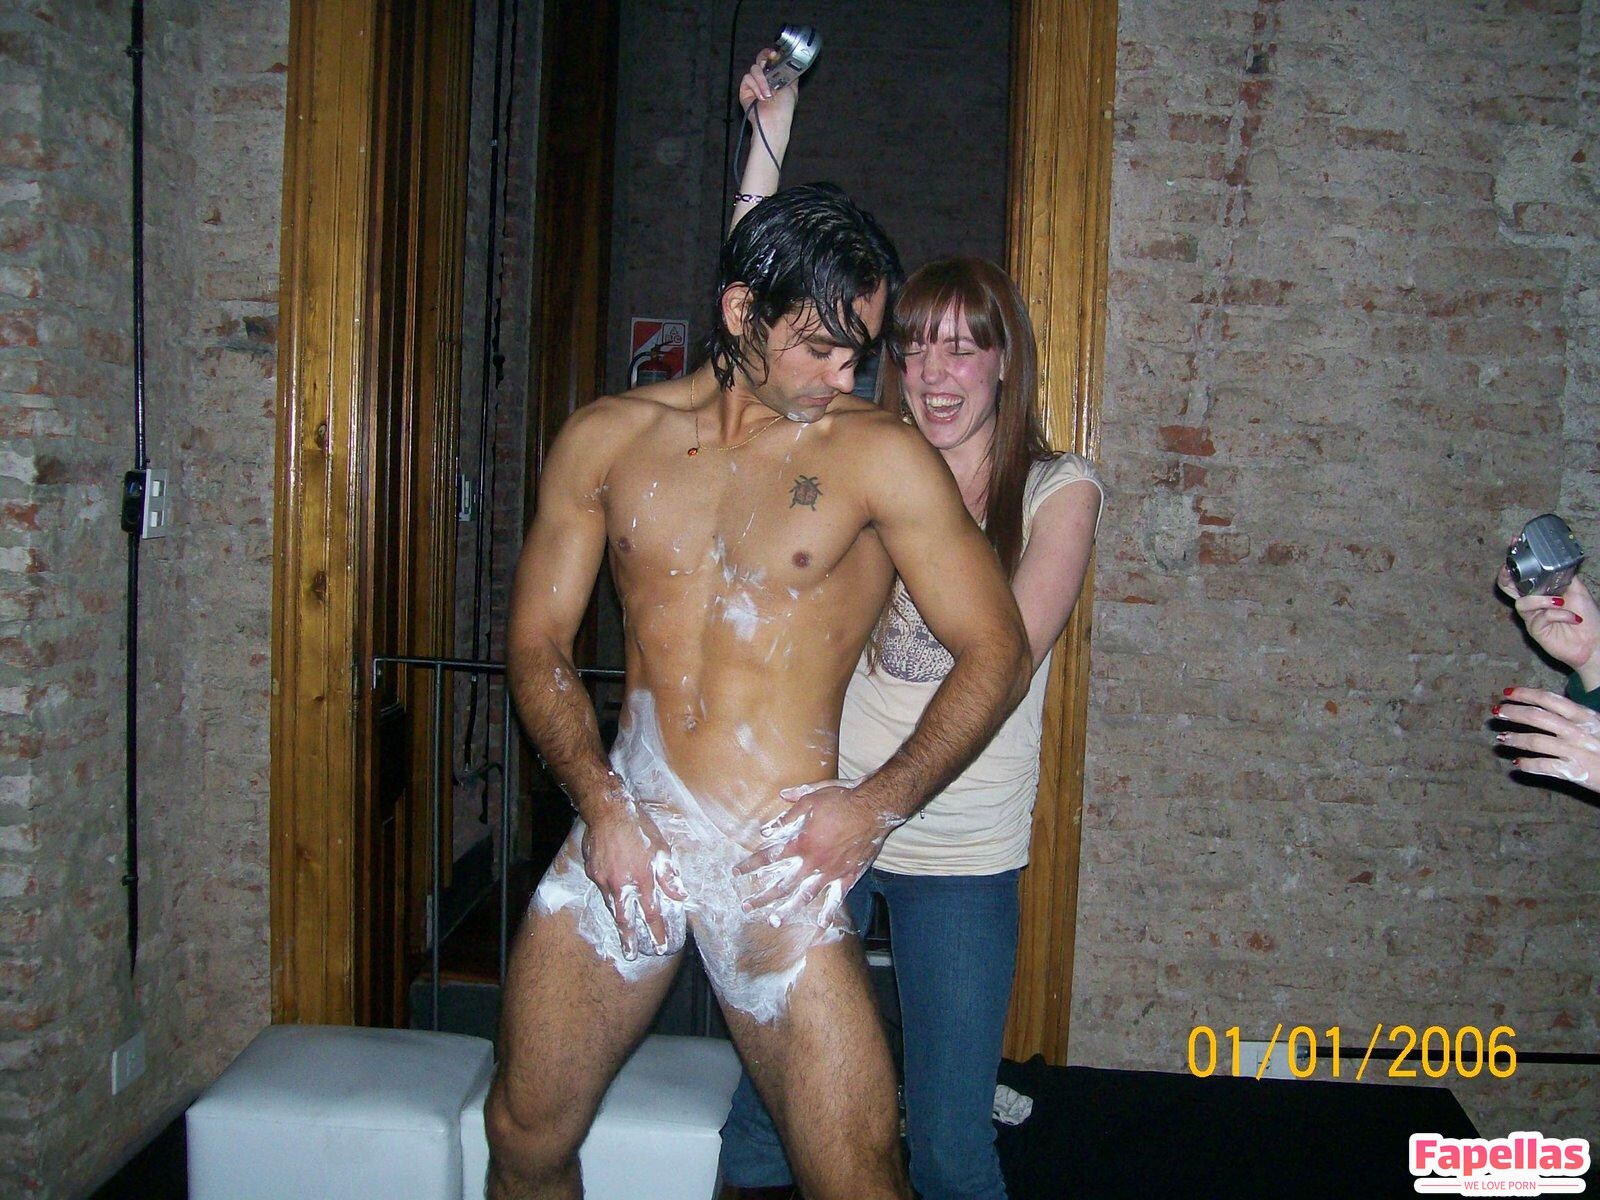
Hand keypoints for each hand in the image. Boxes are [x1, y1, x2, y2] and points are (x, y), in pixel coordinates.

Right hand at [580, 786, 687, 958]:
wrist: (608, 811)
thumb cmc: (638, 827)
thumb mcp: (661, 849)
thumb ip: (669, 876)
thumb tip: (681, 896)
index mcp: (642, 879)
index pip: (651, 913)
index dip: (656, 932)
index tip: (660, 947)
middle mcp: (622, 884)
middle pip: (624, 918)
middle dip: (628, 939)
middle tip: (630, 955)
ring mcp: (604, 879)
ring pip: (611, 905)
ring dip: (618, 919)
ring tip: (621, 932)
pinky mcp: (592, 872)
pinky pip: (602, 887)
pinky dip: (608, 892)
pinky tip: (612, 890)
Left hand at [733, 779, 903, 926]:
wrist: (875, 807)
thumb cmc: (842, 799)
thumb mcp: (810, 799)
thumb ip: (788, 816)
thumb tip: (766, 829)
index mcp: (801, 842)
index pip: (769, 857)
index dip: (750, 865)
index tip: (736, 872)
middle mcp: (813, 862)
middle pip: (782, 884)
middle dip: (762, 896)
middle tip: (746, 907)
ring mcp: (831, 872)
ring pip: (805, 896)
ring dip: (788, 910)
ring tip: (774, 920)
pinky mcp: (848, 876)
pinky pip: (837, 898)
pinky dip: (829, 912)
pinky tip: (821, 924)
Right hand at [738, 49, 797, 142]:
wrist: (774, 121)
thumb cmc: (784, 109)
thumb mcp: (792, 88)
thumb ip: (791, 74)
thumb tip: (792, 62)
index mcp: (774, 77)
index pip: (771, 60)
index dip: (772, 54)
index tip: (775, 53)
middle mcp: (764, 78)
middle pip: (760, 58)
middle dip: (765, 56)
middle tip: (770, 58)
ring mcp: (754, 84)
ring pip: (754, 68)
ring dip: (762, 80)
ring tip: (768, 94)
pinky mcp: (745, 89)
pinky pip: (748, 78)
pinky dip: (756, 86)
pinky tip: (761, 97)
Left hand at [1494, 687, 1599, 792]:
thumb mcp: (1598, 724)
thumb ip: (1576, 716)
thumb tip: (1547, 707)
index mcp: (1585, 716)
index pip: (1549, 699)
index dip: (1525, 694)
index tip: (1507, 693)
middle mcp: (1578, 731)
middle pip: (1537, 717)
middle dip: (1513, 713)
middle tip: (1497, 712)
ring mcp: (1575, 751)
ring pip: (1535, 741)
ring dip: (1515, 738)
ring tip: (1501, 738)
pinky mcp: (1574, 771)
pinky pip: (1543, 766)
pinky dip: (1527, 764)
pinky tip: (1517, 763)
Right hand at [1498, 568, 1599, 674]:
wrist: (1594, 641)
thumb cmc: (1587, 618)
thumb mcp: (1578, 590)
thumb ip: (1565, 576)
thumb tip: (1557, 562)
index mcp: (1541, 592)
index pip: (1521, 578)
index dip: (1513, 567)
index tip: (1512, 553)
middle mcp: (1533, 604)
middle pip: (1507, 588)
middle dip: (1505, 579)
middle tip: (1509, 573)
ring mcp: (1532, 617)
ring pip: (1523, 603)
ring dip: (1543, 601)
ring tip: (1561, 602)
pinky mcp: (1536, 631)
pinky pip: (1540, 618)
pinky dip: (1559, 615)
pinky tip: (1573, 618)